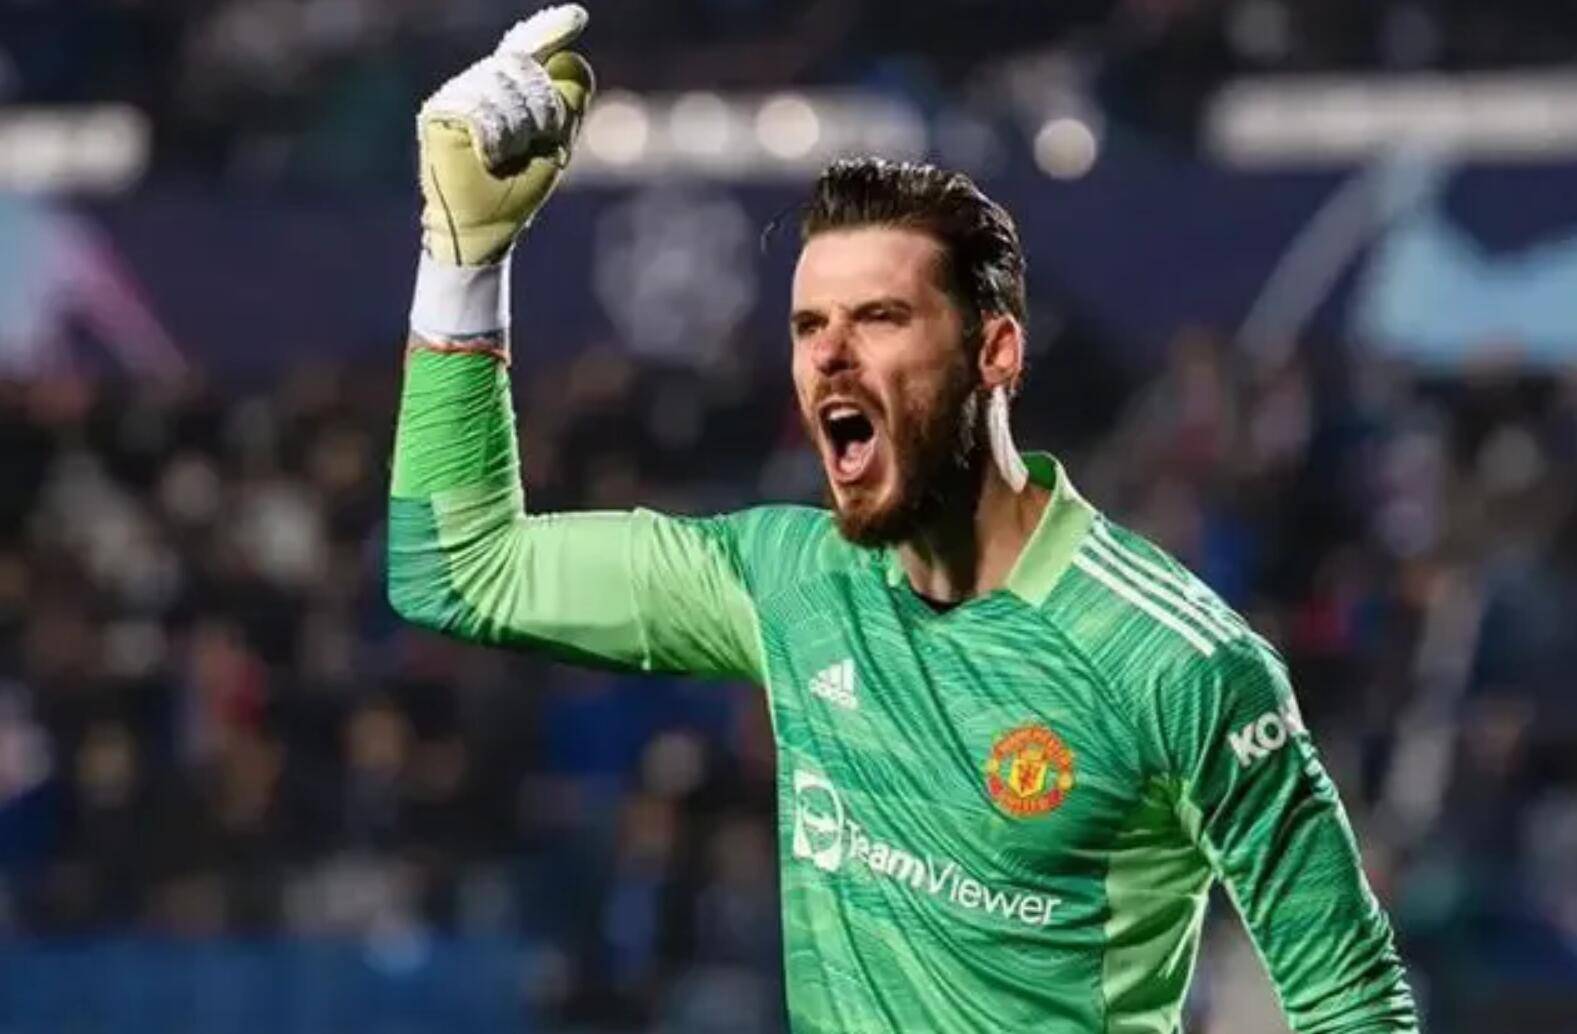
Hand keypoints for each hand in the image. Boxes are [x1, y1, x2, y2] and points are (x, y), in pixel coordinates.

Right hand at [417, 4, 594, 266]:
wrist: (489, 226)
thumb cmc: (518, 188)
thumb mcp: (557, 143)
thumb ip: (568, 103)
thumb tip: (571, 60)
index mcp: (508, 88)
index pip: (528, 49)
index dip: (550, 31)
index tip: (578, 18)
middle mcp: (479, 83)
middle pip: (522, 66)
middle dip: (543, 108)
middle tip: (536, 142)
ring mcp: (457, 95)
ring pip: (502, 88)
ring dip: (518, 130)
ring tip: (508, 156)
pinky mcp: (438, 113)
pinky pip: (479, 110)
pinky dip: (495, 138)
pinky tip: (490, 157)